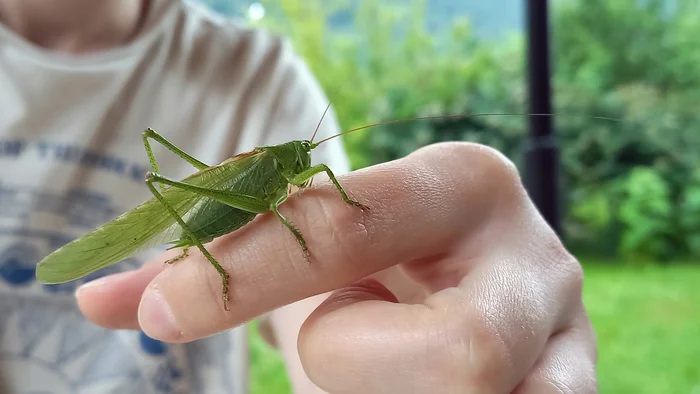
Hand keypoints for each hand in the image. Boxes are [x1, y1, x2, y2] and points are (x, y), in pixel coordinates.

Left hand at [76, 142, 596, 393]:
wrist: (464, 285)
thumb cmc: (374, 268)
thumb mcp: (309, 253)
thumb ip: (212, 267)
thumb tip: (97, 299)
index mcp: (464, 182)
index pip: (351, 222)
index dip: (246, 270)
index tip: (156, 312)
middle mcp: (536, 257)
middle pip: (458, 352)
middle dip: (361, 364)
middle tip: (336, 343)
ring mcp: (569, 339)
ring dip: (394, 393)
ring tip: (387, 363)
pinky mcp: (579, 393)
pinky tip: (409, 383)